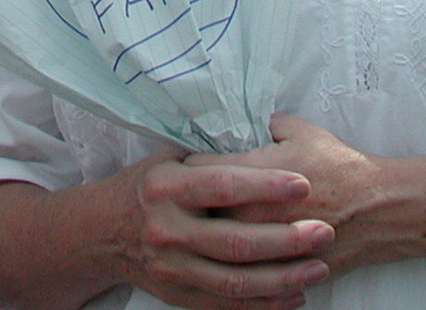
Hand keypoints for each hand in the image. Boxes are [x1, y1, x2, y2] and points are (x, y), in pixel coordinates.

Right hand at [110, 151, 333, 309]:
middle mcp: (167, 230)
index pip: (223, 186)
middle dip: (285, 239)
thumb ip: (209, 152)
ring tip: (318, 267)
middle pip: (235, 241)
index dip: (265, 185)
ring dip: (282, 277)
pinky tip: (294, 294)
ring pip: (235, 281)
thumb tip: (260, 133)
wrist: (102, 232)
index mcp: (166, 187)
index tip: (303, 184)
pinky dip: (264, 303)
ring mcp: (172, 268)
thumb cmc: (147, 186)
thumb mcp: (168, 158)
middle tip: (324, 231)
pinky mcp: (178, 295)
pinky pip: (227, 305)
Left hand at [191, 115, 382, 274]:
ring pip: (217, 248)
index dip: (189, 165)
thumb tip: (248, 124)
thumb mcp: (301, 132)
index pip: (198, 171)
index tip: (187, 164)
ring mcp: (263, 247)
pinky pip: (244, 273)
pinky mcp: (278, 270)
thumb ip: (267, 125)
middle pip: (199, 212)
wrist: (378, 208)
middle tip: (188, 198)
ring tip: (204, 227)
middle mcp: (251, 214)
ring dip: (208, 237)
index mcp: (250, 176)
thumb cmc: (340, 166)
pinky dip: (235, 265)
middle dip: (191, 205)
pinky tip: (232, 256)